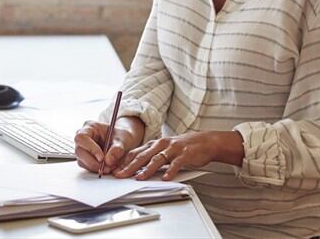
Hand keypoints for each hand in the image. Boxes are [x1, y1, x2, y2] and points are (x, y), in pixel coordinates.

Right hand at [74, 116, 144, 175]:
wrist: (123, 142)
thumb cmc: (122, 136)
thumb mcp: (123, 140)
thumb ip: (117, 149)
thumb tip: (108, 161)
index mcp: (90, 127)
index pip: (82, 137)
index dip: (90, 148)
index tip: (102, 158)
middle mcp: (83, 138)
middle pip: (79, 151)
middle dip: (93, 162)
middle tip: (106, 167)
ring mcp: (83, 149)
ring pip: (82, 161)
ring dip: (95, 167)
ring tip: (110, 168)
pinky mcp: (85, 159)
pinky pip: (86, 166)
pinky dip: (96, 169)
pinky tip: (107, 168)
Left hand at [114, 130, 243, 180]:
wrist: (205, 142)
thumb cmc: (184, 147)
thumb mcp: (166, 150)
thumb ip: (153, 157)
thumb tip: (136, 170)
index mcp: (155, 143)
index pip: (135, 152)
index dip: (124, 161)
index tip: (114, 170)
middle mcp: (162, 144)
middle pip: (143, 156)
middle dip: (130, 166)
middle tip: (120, 175)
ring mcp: (173, 148)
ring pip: (157, 159)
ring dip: (147, 169)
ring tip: (139, 178)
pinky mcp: (185, 154)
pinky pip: (176, 163)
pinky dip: (170, 171)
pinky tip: (165, 178)